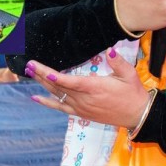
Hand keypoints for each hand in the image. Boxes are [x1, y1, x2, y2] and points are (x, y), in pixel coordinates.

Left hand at [26, 52, 151, 129]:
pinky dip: (47, 103)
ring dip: (42, 84)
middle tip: (28, 64)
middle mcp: (84, 99)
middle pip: (58, 86)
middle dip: (42, 75)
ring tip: (29, 72)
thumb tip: (110, 51)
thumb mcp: (129, 75)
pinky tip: (35, 97)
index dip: (54, 76)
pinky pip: (60, 107)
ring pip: (57, 94)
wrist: (137, 115)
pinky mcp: (80, 113)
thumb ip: (119, 63)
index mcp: (94, 88)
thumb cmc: (133, 93)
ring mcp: (80, 107)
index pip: (70, 81)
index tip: (41, 69)